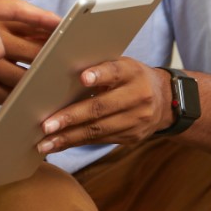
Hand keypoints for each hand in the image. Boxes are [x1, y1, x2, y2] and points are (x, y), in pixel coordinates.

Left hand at [35, 57, 170, 154]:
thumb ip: (98, 68)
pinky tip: (58, 145)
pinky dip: (76, 142)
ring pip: (99, 130)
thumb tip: (57, 71)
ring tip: (45, 143)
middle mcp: (138, 96)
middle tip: (47, 125)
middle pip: (101, 107)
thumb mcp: (121, 65)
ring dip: (69, 137)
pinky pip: (101, 140)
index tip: (83, 78)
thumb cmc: (129, 77)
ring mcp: (137, 119)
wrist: (165, 100)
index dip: (99, 75)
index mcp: (132, 72)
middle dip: (71, 117)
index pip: (115, 72)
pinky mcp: (132, 136)